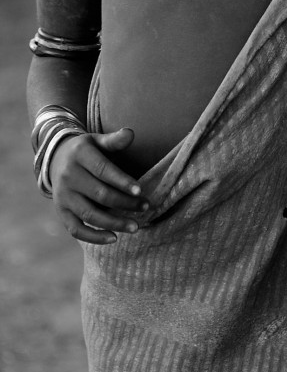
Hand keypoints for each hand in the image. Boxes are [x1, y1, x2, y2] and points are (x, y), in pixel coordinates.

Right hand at [49, 127, 148, 243]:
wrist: (55, 159)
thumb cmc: (86, 150)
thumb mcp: (97, 140)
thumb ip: (114, 140)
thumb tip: (131, 133)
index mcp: (80, 156)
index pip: (103, 170)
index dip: (122, 182)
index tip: (140, 191)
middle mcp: (68, 176)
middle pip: (100, 195)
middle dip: (125, 203)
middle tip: (146, 207)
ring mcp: (63, 196)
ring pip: (90, 214)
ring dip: (114, 223)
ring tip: (135, 226)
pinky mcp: (61, 211)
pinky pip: (76, 229)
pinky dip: (94, 237)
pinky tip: (114, 238)